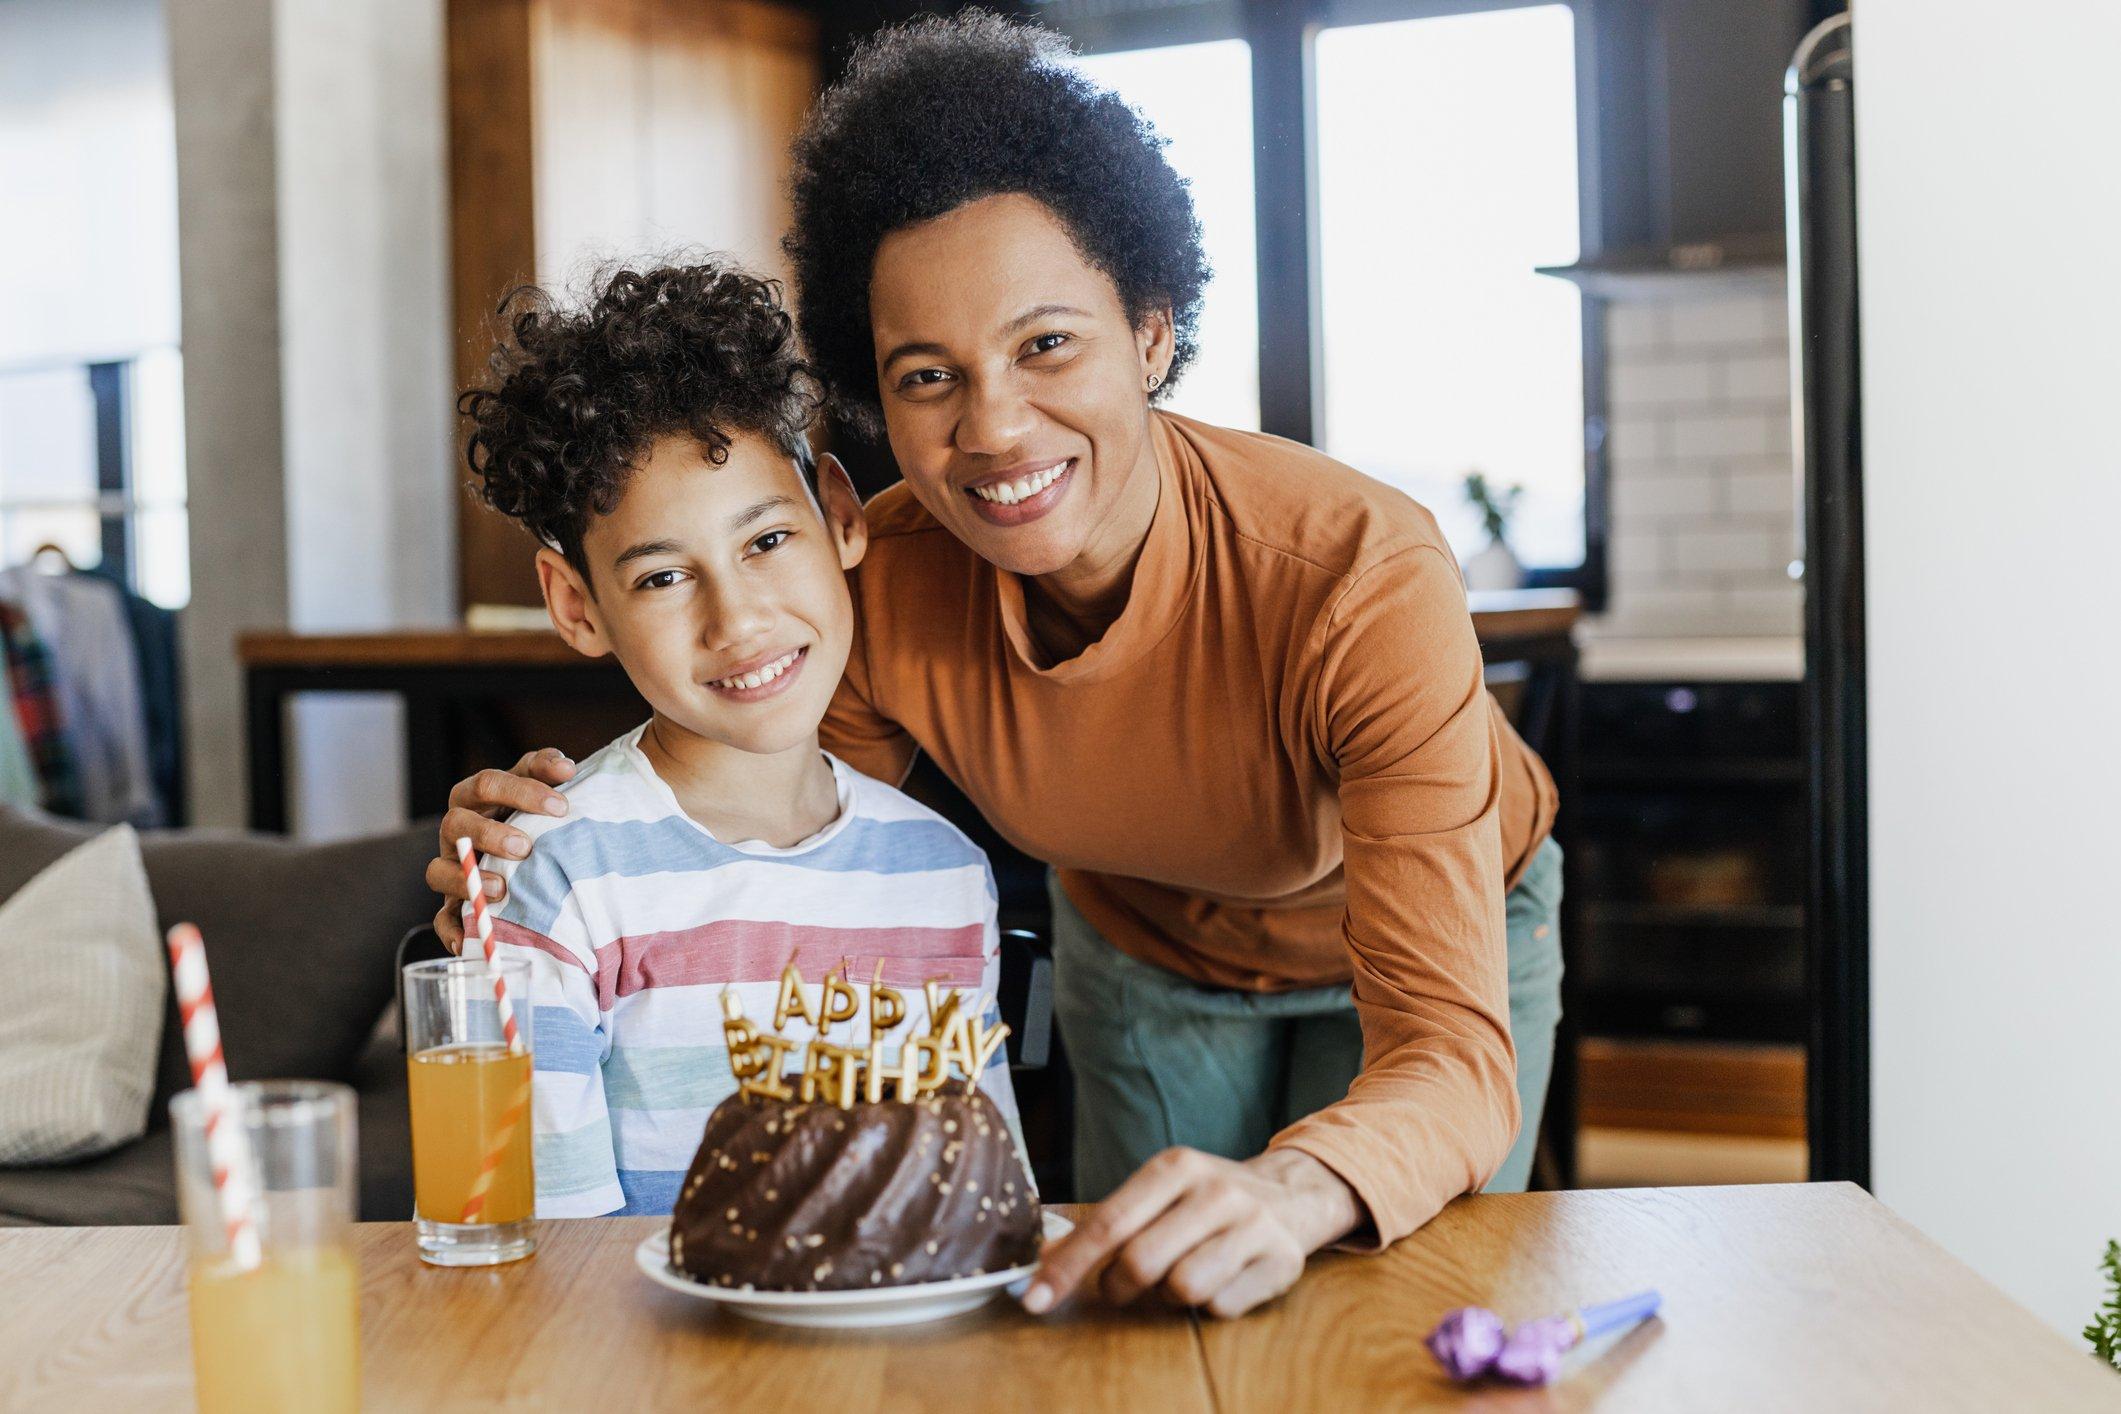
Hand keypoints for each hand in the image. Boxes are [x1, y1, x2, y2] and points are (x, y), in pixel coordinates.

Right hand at [424, 748, 574, 951]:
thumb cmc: (535, 820)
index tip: (561, 806)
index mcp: (476, 799)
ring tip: (502, 889)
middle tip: (525, 847)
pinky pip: (442, 920)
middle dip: (488, 834)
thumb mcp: (541, 791)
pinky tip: (474, 939)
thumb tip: (565, 767)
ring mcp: (451, 869)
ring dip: (466, 880)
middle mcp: (457, 832)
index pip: (487, 784)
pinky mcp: (453, 906)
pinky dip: (452, 931)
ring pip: (437, 871)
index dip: (521, 792)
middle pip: (455, 824)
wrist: (530, 860)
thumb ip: (548, 771)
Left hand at [1022, 1147, 1363, 1319]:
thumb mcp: (1158, 1193)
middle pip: (1140, 1261)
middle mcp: (1215, 1190)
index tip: (1036, 1299)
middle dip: (1118, 1287)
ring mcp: (1252, 1224)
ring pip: (1182, 1288)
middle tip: (1121, 1288)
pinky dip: (1209, 1303)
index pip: (1108, 1223)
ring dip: (1169, 1296)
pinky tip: (1221, 1278)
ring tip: (1180, 1275)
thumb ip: (1106, 1223)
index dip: (1067, 1266)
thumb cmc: (1205, 1200)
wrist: (1291, 1193)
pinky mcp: (1280, 1260)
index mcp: (1175, 1166)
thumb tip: (1045, 1258)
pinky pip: (1220, 1307)